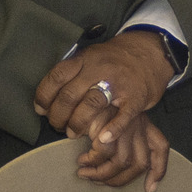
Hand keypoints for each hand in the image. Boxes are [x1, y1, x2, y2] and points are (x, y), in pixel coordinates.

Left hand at [35, 30, 171, 147]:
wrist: (151, 52)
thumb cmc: (115, 60)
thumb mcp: (91, 56)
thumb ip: (72, 72)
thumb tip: (46, 97)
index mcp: (85, 58)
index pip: (57, 76)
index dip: (44, 95)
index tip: (40, 109)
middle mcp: (100, 68)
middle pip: (70, 94)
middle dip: (58, 115)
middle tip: (56, 126)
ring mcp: (119, 83)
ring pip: (91, 104)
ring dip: (77, 123)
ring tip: (71, 133)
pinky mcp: (137, 97)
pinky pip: (123, 115)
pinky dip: (113, 128)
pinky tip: (102, 139)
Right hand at [73, 108, 170, 191]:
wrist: (87, 87)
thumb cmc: (96, 107)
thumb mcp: (111, 122)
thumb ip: (119, 143)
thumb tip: (127, 174)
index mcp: (144, 123)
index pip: (160, 146)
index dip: (159, 170)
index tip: (149, 188)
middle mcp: (139, 124)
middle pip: (140, 163)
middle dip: (119, 180)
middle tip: (98, 182)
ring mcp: (125, 124)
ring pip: (121, 161)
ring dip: (101, 174)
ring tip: (85, 173)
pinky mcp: (109, 124)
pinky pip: (104, 152)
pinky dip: (92, 161)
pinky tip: (83, 160)